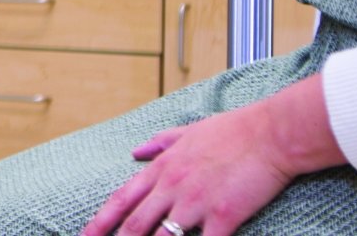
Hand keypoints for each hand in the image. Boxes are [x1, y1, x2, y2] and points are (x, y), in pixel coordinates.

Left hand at [82, 108, 293, 235]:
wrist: (271, 134)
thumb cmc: (233, 131)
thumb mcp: (188, 131)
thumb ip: (160, 143)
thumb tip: (135, 152)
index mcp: (163, 168)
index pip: (122, 199)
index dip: (101, 221)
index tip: (86, 235)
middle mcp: (173, 187)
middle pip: (135, 224)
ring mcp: (195, 203)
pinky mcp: (222, 216)